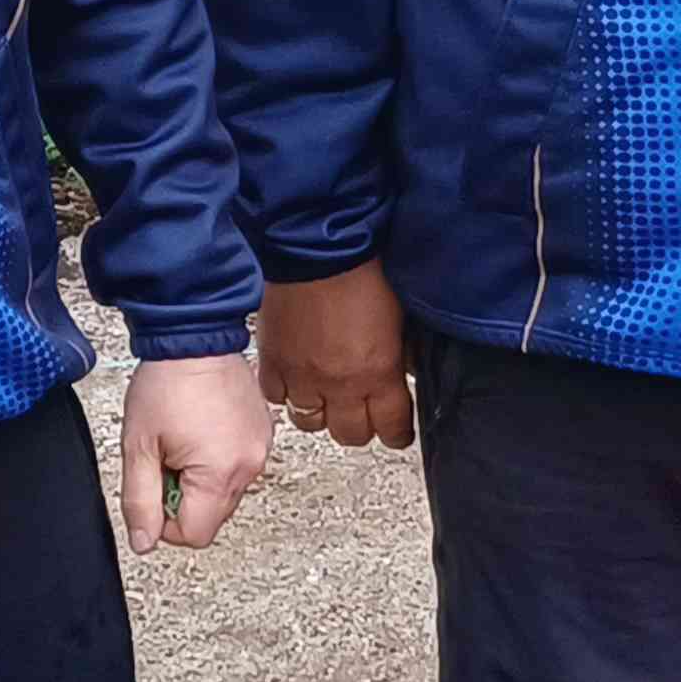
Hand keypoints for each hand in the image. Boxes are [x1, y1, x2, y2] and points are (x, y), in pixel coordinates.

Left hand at [118, 352, 271, 554]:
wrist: (195, 336)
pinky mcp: (263, 433)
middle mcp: (250, 465)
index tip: (155, 487)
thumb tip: (145, 543)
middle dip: (184, 498)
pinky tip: (202, 430)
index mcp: (219, 473)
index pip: (195, 535)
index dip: (165, 523)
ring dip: (202, 480)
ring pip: (226, 493)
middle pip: (213, 516)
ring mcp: (261, 448)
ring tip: (185, 441)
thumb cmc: (166, 383)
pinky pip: (239, 466)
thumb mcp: (138, 447)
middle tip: (167, 458)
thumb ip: (139, 502)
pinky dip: (219, 460)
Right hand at [256, 261, 415, 451]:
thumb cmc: (363, 268)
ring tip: (326, 396)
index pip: (392, 429)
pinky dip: (286, 391)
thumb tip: (406, 370)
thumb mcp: (400, 314)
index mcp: (377, 374)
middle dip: (360, 426)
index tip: (396, 429)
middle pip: (351, 435)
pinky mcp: (273, 363)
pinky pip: (277, 397)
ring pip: (311, 423)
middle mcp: (340, 385)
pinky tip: (296, 378)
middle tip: (363, 411)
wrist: (317, 245)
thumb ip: (402, 351)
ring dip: (321, 412)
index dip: (396, 433)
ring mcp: (303, 377)